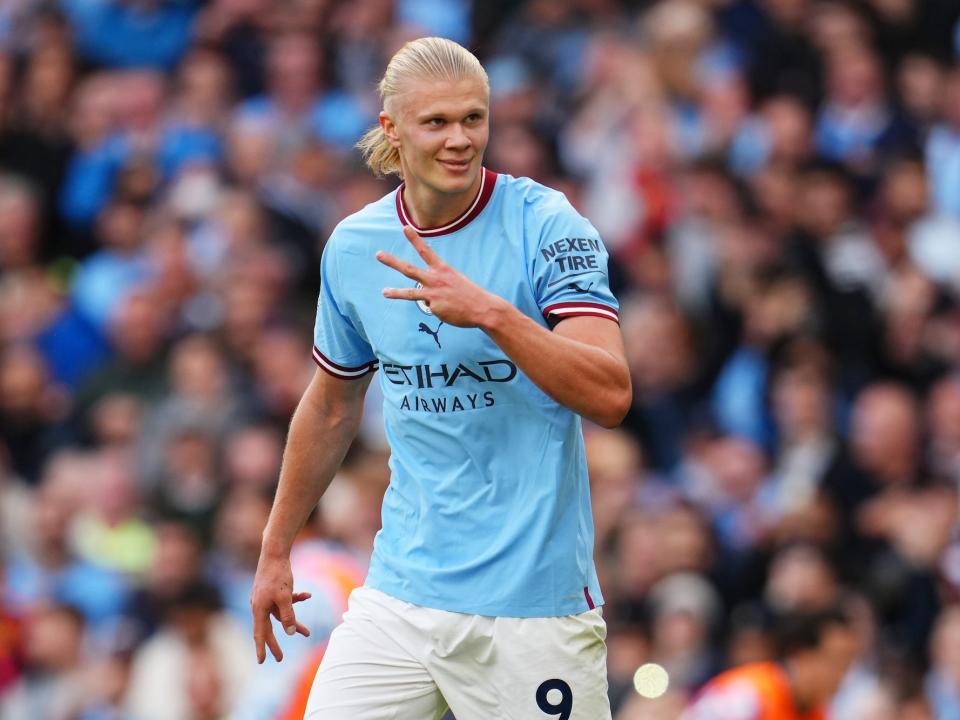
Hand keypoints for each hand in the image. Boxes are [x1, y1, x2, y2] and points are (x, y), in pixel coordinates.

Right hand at [250, 553, 312, 662]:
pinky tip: (307, 595)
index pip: (259, 633)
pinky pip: (283, 601)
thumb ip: (288, 615)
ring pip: (280, 615)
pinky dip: (295, 600)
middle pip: (268, 628)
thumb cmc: (278, 575)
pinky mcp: (272, 591)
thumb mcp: (285, 597)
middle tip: (280, 658)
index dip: (261, 648)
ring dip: (293, 621)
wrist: (274, 552)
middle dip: (276, 643)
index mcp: (259, 609)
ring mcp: (265, 598)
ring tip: (307, 633)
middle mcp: (259, 605)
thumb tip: (289, 633)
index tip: (261, 662)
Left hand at [377, 225, 504, 327]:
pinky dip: (439, 309)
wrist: (482, 308)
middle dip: (392, 261)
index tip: (405, 227)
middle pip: (409, 269)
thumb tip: (425, 297)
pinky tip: (449, 309)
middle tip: (378, 254)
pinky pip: (431, 308)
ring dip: (395, 292)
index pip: (425, 251)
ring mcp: (433, 294)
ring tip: (384, 292)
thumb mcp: (455, 281)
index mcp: (442, 269)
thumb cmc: (469, 294)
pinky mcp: (434, 308)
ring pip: (409, 293)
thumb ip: (438, 284)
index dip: (414, 239)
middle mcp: (435, 279)